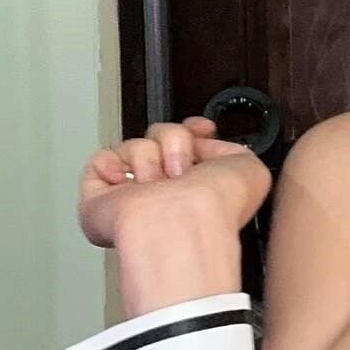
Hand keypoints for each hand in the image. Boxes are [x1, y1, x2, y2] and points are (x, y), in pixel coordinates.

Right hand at [78, 115, 272, 249]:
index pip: (187, 146)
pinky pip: (99, 161)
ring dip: (150, 156)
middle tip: (182, 169)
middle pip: (160, 136)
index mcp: (198, 186)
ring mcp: (133, 195)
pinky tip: (129, 181)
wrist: (183, 221)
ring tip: (159, 183)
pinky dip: (112, 164)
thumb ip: (231, 150)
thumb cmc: (218, 206)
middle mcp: (166, 190)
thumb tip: (208, 140)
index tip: (202, 129)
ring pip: (134, 144)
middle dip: (174, 142)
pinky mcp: (101, 200)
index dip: (191, 130)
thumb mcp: (249, 169)